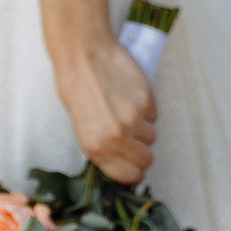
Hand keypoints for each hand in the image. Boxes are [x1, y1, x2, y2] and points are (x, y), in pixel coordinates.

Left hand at [53, 35, 158, 183]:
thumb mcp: (81, 126)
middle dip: (142, 151)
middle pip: (147, 159)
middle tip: (134, 139)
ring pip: (152, 136)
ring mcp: (134, 119)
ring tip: (128, 112)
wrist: (84, 55)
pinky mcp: (146, 100)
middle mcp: (116, 137)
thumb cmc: (76, 87)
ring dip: (143, 128)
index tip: (134, 166)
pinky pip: (154, 115)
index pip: (128, 175)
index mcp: (96, 148)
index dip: (133, 172)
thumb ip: (102, 146)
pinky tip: (131, 97)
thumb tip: (121, 158)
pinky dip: (147, 109)